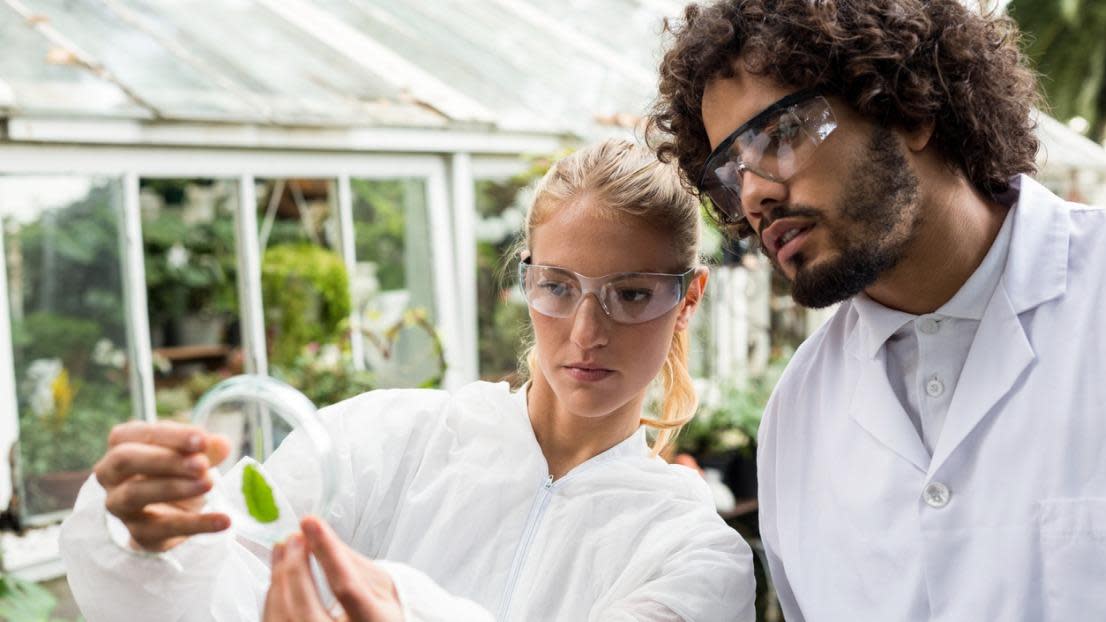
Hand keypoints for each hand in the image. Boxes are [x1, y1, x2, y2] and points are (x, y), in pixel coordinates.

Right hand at [93, 420, 230, 551]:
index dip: (171, 436)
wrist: (170, 513)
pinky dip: (197, 524)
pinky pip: (165, 529)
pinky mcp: (138, 532)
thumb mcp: (192, 454)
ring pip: (136, 494)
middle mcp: (111, 473)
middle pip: (126, 460)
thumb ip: (206, 448)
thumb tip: (222, 444)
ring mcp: (119, 505)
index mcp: (122, 443)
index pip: (139, 433)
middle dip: (165, 460)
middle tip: (201, 464)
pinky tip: (224, 520)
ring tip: (209, 484)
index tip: (202, 439)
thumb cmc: (176, 470)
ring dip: (175, 488)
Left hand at [263, 516, 402, 621]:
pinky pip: (275, 620)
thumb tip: (317, 535)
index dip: (327, 553)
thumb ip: (350, 562)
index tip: (312, 523)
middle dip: (295, 567)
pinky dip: (274, 593)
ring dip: (279, 577)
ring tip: (284, 546)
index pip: (346, 588)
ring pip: (284, 617)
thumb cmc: (379, 609)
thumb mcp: (380, 583)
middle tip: (295, 536)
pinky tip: (279, 571)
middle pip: (306, 608)